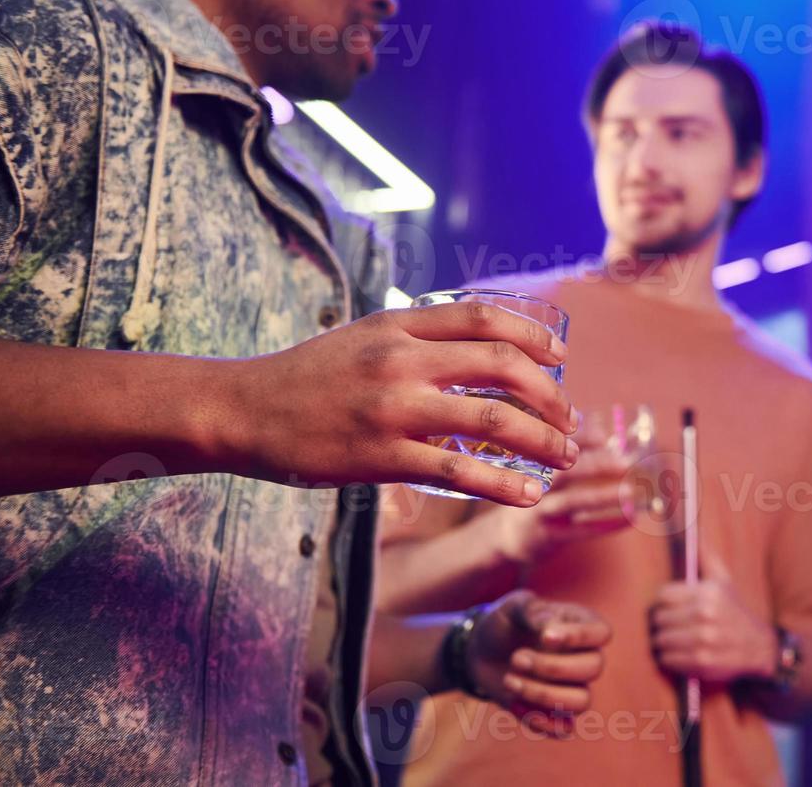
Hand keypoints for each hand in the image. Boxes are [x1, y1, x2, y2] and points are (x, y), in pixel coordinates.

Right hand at [225, 302, 578, 505]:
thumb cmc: (308, 375)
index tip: (561, 357)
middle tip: (569, 416)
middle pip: (502, 366)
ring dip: (541, 440)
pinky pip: (458, 472)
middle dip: (549, 394)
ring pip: (491, 421)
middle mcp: (401, 361)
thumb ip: (418, 336)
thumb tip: (480, 344)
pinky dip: (503, 484)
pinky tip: (529, 493)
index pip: (484, 318)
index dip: (533, 335)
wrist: (242, 411)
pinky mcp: (381, 458)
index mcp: (399, 325)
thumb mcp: (364, 335)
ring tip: (564, 456)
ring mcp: (393, 410)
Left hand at [465, 590, 611, 736]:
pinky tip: (513, 704)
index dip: (579, 637)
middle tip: (516, 658)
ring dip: (543, 695)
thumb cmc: (504, 622)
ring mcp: (572, 687)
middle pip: (593, 668)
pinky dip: (539, 721)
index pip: (601, 633)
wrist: (480, 651)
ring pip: (582, 702)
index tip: (545, 637)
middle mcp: (584, 657)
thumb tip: (550, 629)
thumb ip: (532, 611)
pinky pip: (563, 729)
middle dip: (552, 667)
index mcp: (581, 625)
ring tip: (509, 681)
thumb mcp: (513, 607)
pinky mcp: (555, 713)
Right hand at [491, 421, 635, 564]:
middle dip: (598, 465)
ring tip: (631, 491)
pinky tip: (630, 517)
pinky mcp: (549, 535)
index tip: (606, 435)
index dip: (584, 437)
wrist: (510, 535)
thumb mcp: (546, 466)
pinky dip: (607, 524)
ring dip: (604, 496)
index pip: (558, 443)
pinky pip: (581, 530)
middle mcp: (535, 484)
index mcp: (535, 460)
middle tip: (626, 462)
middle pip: (565, 471)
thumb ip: (570, 444)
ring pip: (574, 501)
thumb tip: (600, 421)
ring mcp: (541, 510)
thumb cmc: (539, 490)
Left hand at [650, 548, 776, 683]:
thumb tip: (694, 527)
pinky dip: (670, 658)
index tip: (672, 607)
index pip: (663, 596)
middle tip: (673, 625)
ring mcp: (703, 640)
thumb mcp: (723, 580)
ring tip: (676, 639)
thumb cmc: (735, 611)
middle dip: (663, 623)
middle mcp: (706, 615)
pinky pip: (667, 659)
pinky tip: (682, 653)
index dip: (665, 602)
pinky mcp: (701, 662)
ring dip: (664, 641)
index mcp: (708, 593)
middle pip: (659, 619)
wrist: (759, 647)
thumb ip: (705, 555)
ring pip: (660, 639)